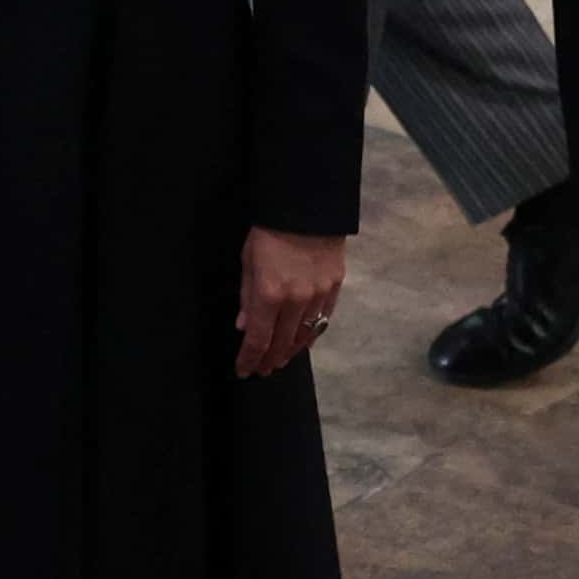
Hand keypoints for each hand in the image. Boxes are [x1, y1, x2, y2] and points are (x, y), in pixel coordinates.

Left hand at [235, 227, 346, 376]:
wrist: (308, 208)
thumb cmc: (269, 232)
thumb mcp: (249, 261)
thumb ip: (248, 297)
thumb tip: (245, 327)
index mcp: (269, 294)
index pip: (258, 339)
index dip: (250, 358)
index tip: (244, 371)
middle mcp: (296, 301)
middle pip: (282, 342)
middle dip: (269, 360)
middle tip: (261, 370)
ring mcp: (319, 296)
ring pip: (305, 336)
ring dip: (290, 352)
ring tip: (280, 361)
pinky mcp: (335, 288)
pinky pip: (323, 321)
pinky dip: (311, 336)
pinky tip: (303, 342)